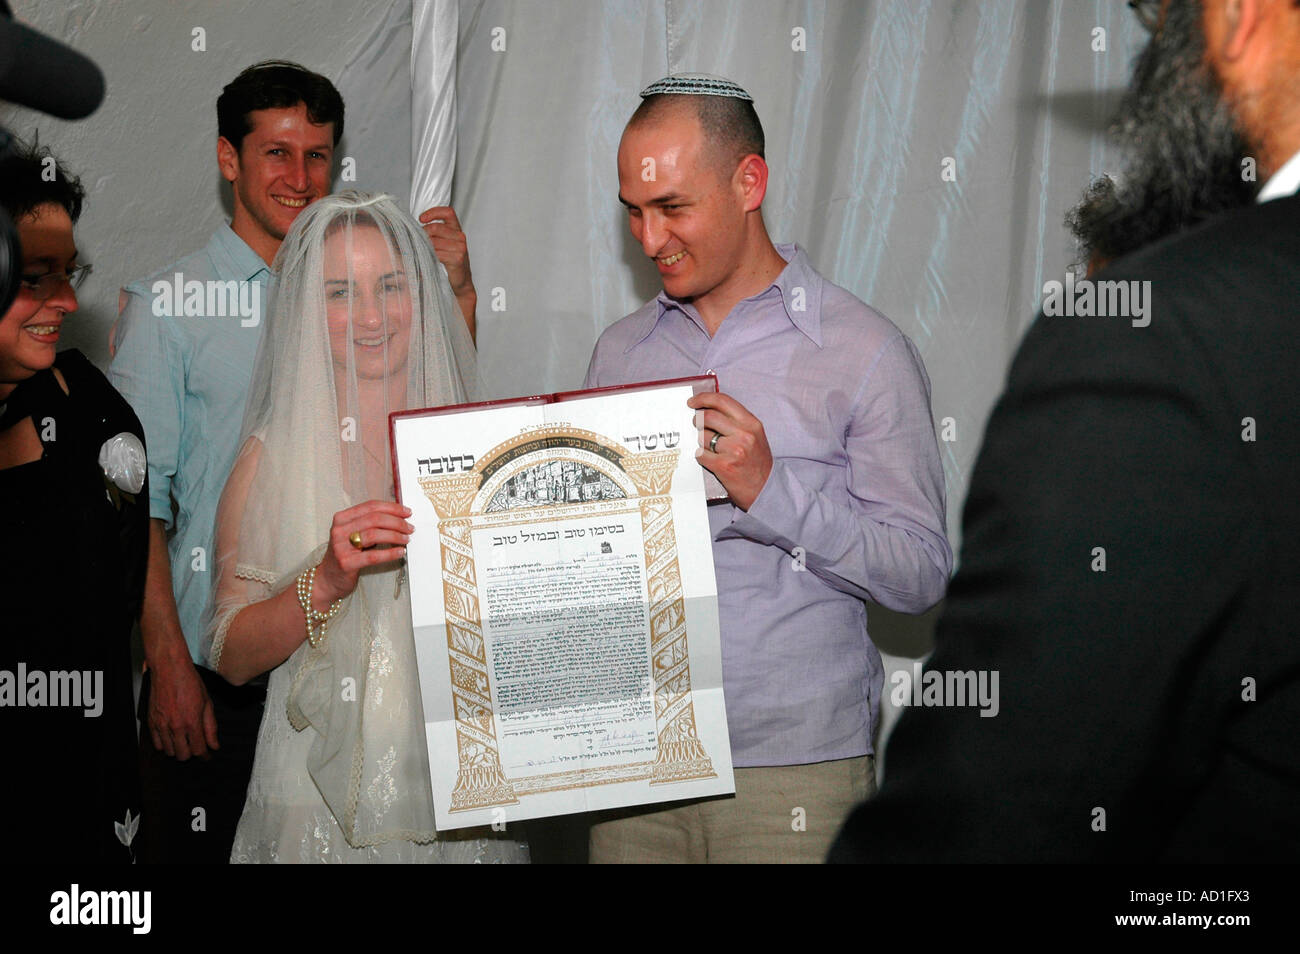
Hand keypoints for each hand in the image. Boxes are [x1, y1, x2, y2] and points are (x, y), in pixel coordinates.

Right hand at [147, 654, 218, 759]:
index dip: (205, 755)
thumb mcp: (207, 703)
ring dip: (178, 749)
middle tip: (197, 746)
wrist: (169, 669)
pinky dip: (165, 744)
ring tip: (185, 741)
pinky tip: (172, 738)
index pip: (199, 750)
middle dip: (192, 753)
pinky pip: (157, 743)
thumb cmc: (189, 682)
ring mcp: (162, 725)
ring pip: (170, 751)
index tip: (207, 754)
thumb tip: (214, 744)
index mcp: (192, 722)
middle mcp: (176, 726)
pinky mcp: (151, 722)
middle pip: (183, 755)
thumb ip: (211, 727)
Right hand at [315, 500, 412, 605]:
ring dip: (395, 536)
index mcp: (342, 518)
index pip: (370, 506)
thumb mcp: (353, 534)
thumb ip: (370, 524)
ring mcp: (341, 546)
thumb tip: (399, 517)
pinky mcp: (346, 563)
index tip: (407, 512)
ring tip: (406, 539)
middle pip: (374, 519)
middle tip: (410, 527)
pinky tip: (400, 552)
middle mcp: (339, 529)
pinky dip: (390, 553)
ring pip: (374, 534)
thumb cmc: (345, 554)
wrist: (327, 578)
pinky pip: (373, 556)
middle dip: (397, 522)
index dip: (392, 508)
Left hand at [418, 205, 474, 302]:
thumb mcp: (441, 244)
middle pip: (436, 227)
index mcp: (456, 229)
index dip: (434, 212)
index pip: (448, 212)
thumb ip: (432, 234)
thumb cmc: (448, 263)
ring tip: (419, 251)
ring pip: (434, 241)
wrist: (460, 282)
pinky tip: (426, 259)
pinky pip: (437, 253)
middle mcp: (460, 237)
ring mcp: (460, 248)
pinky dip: (428, 256)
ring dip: (424, 246)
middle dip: (422, 233)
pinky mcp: (457, 259)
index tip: (421, 219)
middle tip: (416, 240)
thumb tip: (409, 227)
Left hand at [688, 391, 772, 510]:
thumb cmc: (758, 462)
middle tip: (696, 424)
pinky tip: (711, 460)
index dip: (703, 398)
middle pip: (708, 416)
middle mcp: (744, 434)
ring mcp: (733, 450)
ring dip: (701, 440)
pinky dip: (701, 456)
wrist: (766, 489)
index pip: (722, 401)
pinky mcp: (723, 465)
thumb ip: (736, 421)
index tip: (692, 402)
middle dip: (697, 420)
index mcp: (751, 423)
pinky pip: (700, 453)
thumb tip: (708, 409)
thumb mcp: (754, 435)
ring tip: (711, 448)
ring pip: (702, 436)